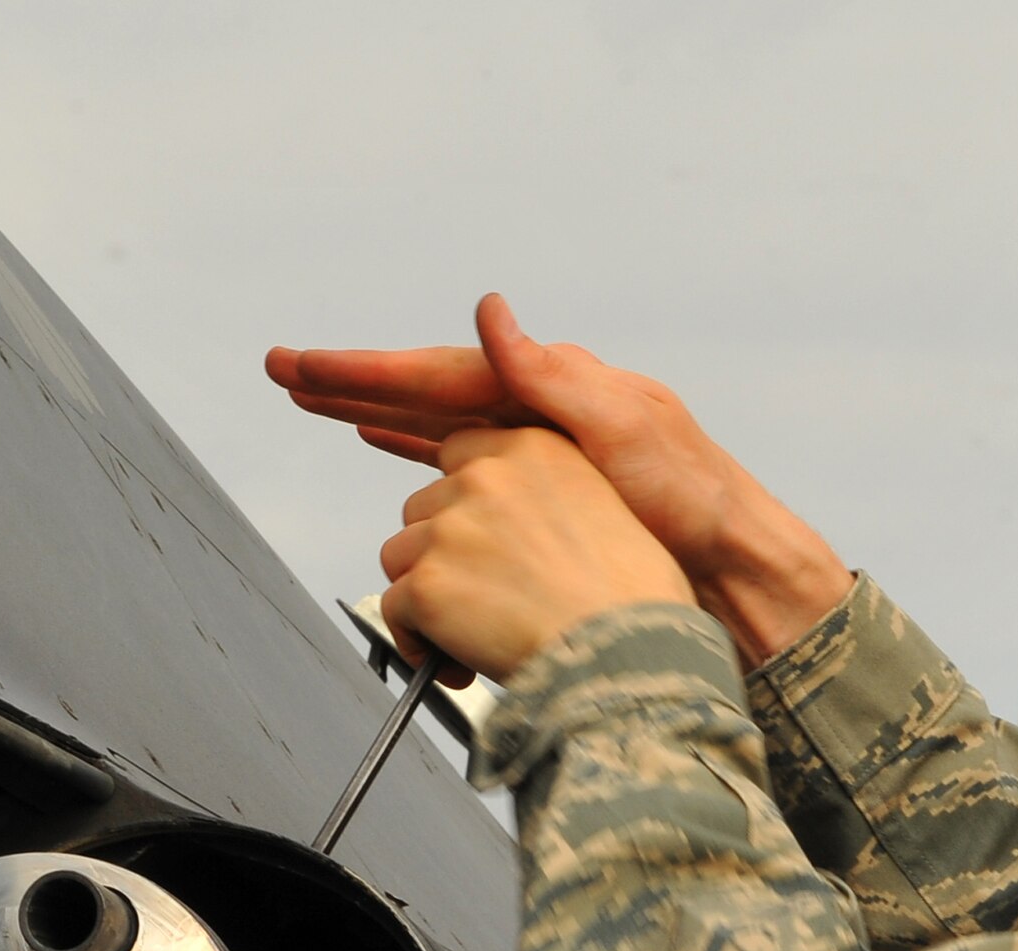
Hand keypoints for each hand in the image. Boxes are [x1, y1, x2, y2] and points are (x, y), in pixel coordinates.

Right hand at [267, 296, 851, 664]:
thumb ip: (552, 377)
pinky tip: (388, 445)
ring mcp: (535, 456)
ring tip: (319, 402)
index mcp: (548, 389)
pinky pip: (459, 464)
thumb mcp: (625, 428)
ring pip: (433, 424)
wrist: (734, 570)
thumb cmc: (694, 504)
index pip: (436, 374)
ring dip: (373, 412)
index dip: (362, 373)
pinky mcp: (540, 498)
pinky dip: (416, 449)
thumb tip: (492, 313)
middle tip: (283, 370)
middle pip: (423, 390)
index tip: (301, 368)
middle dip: (351, 382)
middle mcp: (534, 414)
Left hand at [378, 427, 693, 682]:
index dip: (463, 505)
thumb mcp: (606, 511)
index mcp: (535, 448)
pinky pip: (393, 610)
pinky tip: (454, 661)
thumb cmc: (631, 603)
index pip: (462, 453)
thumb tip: (507, 529)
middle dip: (442, 555)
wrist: (627, 655)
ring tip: (467, 634)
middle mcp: (488, 476)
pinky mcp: (429, 582)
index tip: (473, 540)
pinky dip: (415, 642)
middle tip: (479, 600)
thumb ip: (546, 499)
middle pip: (424, 508)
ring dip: (426, 596)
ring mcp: (452, 528)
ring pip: (402, 557)